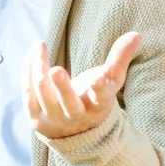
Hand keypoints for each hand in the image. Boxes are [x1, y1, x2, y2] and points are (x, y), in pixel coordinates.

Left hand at [22, 32, 141, 139]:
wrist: (74, 131)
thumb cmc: (95, 97)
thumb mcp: (111, 81)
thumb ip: (120, 58)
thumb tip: (136, 34)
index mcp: (98, 106)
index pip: (101, 98)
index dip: (99, 89)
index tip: (96, 80)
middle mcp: (76, 116)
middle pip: (69, 103)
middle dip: (62, 87)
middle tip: (56, 70)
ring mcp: (54, 119)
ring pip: (43, 93)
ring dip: (39, 67)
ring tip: (40, 46)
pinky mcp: (36, 118)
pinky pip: (28, 94)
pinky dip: (28, 72)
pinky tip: (31, 56)